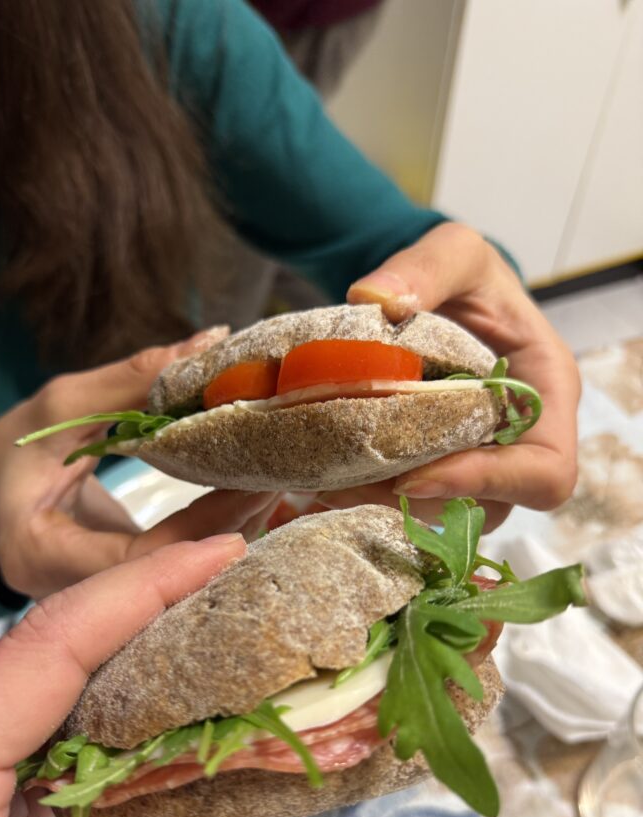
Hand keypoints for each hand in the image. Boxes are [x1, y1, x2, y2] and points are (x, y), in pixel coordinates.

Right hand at [0, 329, 278, 596]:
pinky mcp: (116, 598)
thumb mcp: (60, 405)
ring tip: (270, 488)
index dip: (198, 531)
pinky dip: (210, 544)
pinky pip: (172, 578)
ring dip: (228, 537)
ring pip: (174, 588)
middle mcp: (64, 594)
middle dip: (226, 532)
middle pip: (162, 581)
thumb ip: (133, 380)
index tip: (248, 488)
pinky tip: (245, 509)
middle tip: (275, 483)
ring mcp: (90, 604)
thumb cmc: (13, 447)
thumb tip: (213, 342)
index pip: (132, 558)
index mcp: (37, 552)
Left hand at [325, 222, 579, 529]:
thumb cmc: (465, 277)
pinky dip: (368, 497)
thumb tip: (376, 300)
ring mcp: (478, 463)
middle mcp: (519, 442)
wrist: (438, 293)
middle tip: (347, 484)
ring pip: (443, 514)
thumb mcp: (457, 252)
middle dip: (417, 502)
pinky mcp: (438, 469)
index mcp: (546, 395)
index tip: (413, 476)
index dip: (486, 484)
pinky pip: (411, 503)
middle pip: (487, 508)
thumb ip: (428, 267)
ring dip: (384, 506)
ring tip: (326, 484)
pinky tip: (321, 480)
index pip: (544, 474)